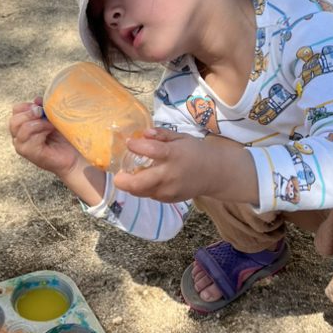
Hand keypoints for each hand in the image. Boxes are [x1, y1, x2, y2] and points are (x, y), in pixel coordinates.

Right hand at [8, 98, 80, 177]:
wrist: (74, 155)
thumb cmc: (64, 137)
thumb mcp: (53, 118)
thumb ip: (44, 108)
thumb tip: (37, 99)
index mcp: (22, 126)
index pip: (16, 110)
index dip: (28, 105)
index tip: (41, 107)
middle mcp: (18, 137)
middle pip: (14, 120)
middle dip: (30, 114)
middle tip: (43, 114)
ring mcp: (22, 147)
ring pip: (22, 128)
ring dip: (39, 123)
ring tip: (51, 125)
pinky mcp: (29, 154)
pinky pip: (30, 139)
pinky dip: (42, 132)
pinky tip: (50, 132)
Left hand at [113, 128, 258, 204]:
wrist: (214, 173)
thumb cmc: (195, 152)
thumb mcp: (180, 137)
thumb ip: (161, 135)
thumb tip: (143, 133)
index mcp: (174, 155)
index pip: (151, 151)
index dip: (136, 147)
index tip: (128, 143)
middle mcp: (170, 174)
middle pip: (139, 183)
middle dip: (123, 180)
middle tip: (117, 175)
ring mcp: (169, 190)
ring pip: (141, 192)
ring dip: (132, 185)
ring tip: (130, 176)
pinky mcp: (170, 199)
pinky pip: (151, 195)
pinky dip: (144, 188)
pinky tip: (146, 180)